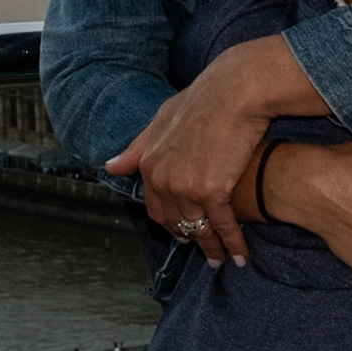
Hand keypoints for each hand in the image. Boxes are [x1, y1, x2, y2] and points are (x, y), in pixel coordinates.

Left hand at [105, 34, 319, 267]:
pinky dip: (233, 243)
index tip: (183, 232)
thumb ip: (138, 146)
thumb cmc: (205, 98)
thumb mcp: (162, 118)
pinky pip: (222, 226)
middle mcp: (162, 180)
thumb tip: (110, 166)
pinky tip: (241, 255)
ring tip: (223, 260)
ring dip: (212, 249)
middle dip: (189, 239)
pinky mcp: (212, 191)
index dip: (171, 222)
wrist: (235, 90)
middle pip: (175, 222)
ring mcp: (185, 188)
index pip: (155, 206)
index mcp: (149, 163)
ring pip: (198, 229)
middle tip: (204, 250)